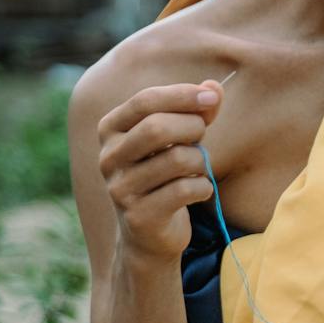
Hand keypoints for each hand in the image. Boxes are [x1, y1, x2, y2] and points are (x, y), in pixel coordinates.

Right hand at [97, 80, 224, 264]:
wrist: (149, 234)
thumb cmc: (165, 175)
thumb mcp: (178, 138)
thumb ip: (195, 110)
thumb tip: (214, 88)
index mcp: (111, 129)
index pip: (145, 100)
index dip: (182, 95)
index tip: (212, 97)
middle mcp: (109, 158)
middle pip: (157, 128)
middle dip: (192, 128)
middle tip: (201, 138)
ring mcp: (120, 188)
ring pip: (178, 160)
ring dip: (200, 162)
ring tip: (196, 169)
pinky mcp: (139, 216)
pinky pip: (185, 190)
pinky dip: (203, 187)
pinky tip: (198, 191)